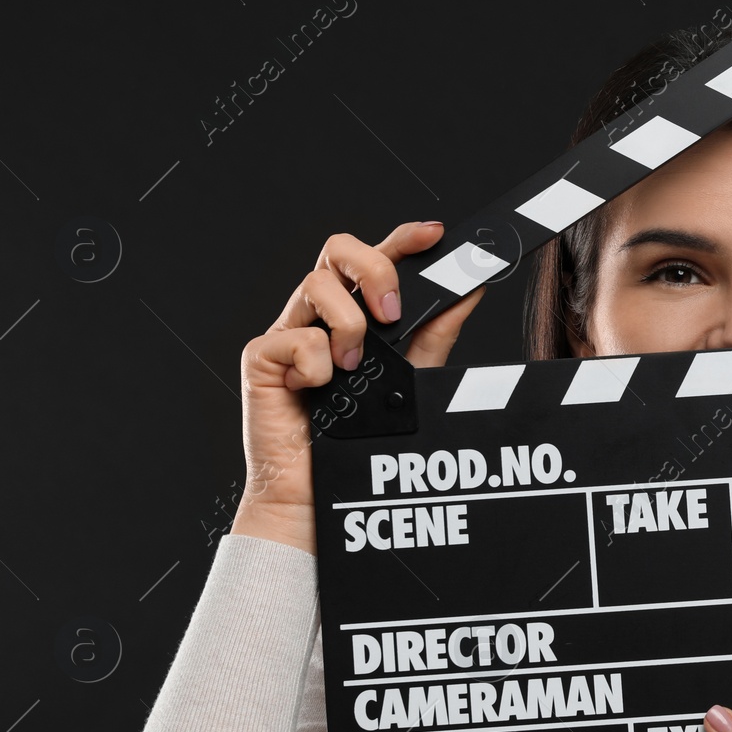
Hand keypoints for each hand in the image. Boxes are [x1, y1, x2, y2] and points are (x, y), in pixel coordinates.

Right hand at [232, 222, 484, 554]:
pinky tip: (320, 390)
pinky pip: (293, 337)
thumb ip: (434, 336)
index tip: (436, 235)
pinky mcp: (262, 359)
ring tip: (355, 368)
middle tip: (392, 313)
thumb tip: (469, 290)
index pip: (374, 259)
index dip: (402, 238)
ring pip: (315, 284)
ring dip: (347, 324)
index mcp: (355, 315)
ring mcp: (289, 334)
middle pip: (337, 250)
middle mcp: (320, 317)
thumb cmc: (360, 443)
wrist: (319, 496)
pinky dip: (316, 363)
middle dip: (372, 269)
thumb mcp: (412, 381)